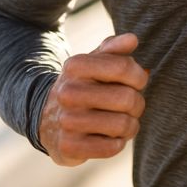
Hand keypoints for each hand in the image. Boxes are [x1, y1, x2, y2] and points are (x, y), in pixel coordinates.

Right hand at [38, 32, 148, 166]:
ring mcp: (66, 121)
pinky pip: (112, 148)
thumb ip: (114, 48)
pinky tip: (109, 137)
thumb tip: (132, 39)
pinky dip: (117, 143)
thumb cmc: (83, 86)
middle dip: (137, 104)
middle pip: (127, 98)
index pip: (123, 67)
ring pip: (122, 125)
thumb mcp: (93, 62)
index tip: (137, 82)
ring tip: (123, 122)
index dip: (139, 77)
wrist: (47, 119)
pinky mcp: (68, 147)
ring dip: (130, 126)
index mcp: (75, 66)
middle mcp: (67, 92)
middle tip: (131, 106)